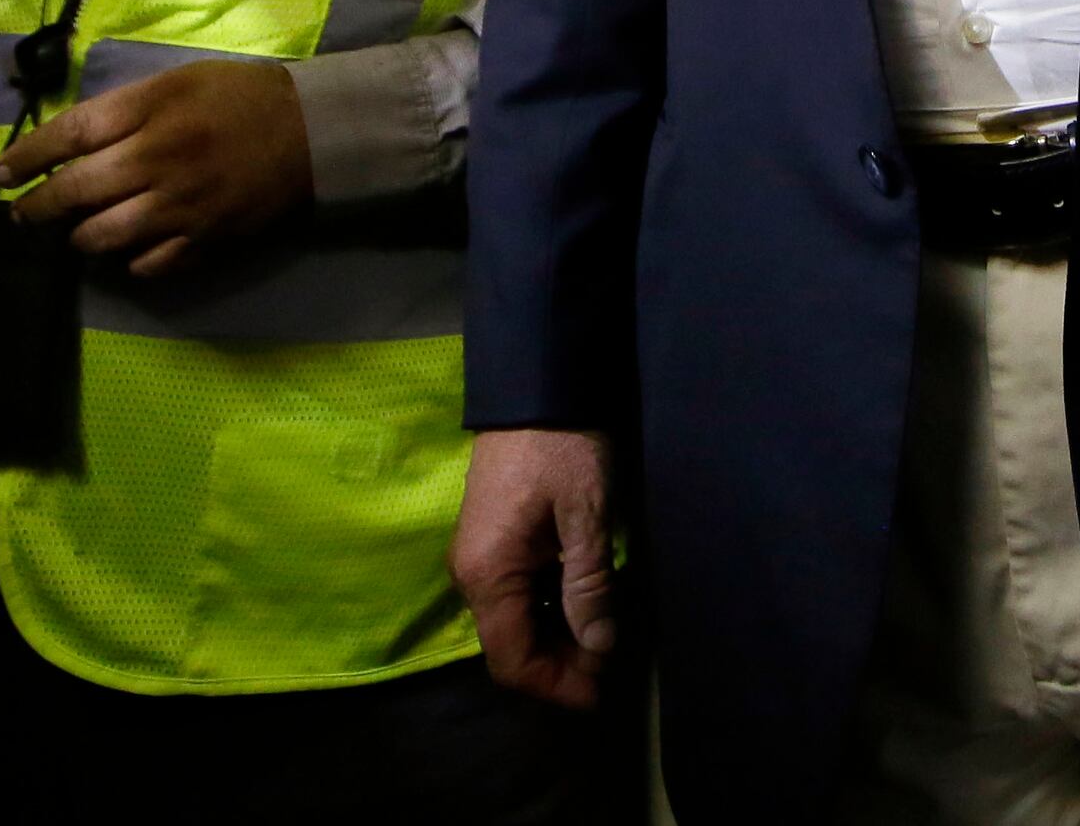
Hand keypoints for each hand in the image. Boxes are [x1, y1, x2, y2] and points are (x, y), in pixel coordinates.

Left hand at [0, 57, 314, 278]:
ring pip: (103, 236)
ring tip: (75, 233)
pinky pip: (148, 264)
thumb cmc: (238, 96)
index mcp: (151, 110)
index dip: (27, 156)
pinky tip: (128, 251)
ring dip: (79, 237)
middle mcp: (158, 158)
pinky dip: (129, 261)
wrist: (312, 129)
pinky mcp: (204, 239)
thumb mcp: (178, 80)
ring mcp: (181, 205)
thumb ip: (124, 109)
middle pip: (76, 190)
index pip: (70, 134)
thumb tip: (70, 141)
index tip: (2, 173)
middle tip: (22, 215)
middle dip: (37, 207)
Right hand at [453, 427, 619, 707]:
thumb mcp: (585, 516)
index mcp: (487, 574)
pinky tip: (582, 603)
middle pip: (509, 646)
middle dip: (558, 664)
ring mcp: (476, 557)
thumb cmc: (562, 448)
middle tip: (610, 662)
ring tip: (602, 635)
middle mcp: (470, 574)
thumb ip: (588, 585)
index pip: (511, 659)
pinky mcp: (489, 542)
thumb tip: (598, 646)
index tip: (599, 692)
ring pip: (511, 622)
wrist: (533, 387)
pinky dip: (545, 609)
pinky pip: (513, 595)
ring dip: (553, 638)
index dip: (554, 685)